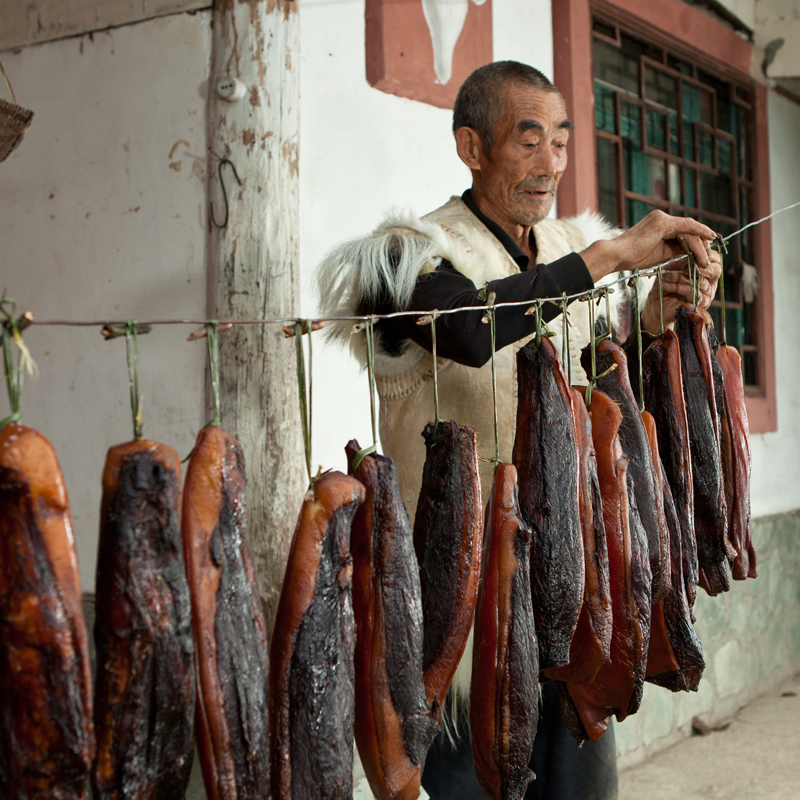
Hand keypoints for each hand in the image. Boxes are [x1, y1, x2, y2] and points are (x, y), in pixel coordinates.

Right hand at [580, 210, 715, 281]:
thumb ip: (675, 250)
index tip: (705, 251)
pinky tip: (710, 237)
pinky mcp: (663, 222)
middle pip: (688, 230)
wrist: (617, 255)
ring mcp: (662, 218)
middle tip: (707, 259)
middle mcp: (661, 217)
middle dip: (700, 244)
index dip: (696, 241)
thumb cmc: (633, 257)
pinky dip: (700, 231)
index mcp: (658, 224)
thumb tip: (691, 252)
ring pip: (689, 230)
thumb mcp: (659, 254)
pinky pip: (687, 226)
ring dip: (700, 246)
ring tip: (705, 261)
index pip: (682, 231)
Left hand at [640, 248, 721, 333]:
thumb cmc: (665, 281)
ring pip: (701, 282)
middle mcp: (711, 281)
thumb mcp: (672, 265)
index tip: (687, 250)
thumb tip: (687, 239)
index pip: (714, 257)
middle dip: (698, 266)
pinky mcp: (700, 305)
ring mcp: (707, 293)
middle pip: (715, 270)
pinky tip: (666, 284)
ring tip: (667, 275)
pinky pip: (693, 293)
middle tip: (683, 265)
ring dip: (682, 277)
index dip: (703, 253)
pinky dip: (678, 287)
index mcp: (707, 268)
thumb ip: (681, 255)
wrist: (656, 303)